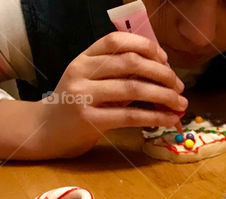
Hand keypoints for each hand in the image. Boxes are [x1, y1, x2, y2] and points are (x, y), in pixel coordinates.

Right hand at [24, 32, 185, 158]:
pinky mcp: (89, 120)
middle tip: (179, 86)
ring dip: (164, 96)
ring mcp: (83, 95)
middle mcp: (81, 71)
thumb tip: (164, 76)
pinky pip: (129, 116)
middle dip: (162, 73)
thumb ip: (120, 75)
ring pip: (133, 88)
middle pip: (131, 62)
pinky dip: (155, 117)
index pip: (116, 41)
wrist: (45, 131)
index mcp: (84, 58)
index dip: (145, 46)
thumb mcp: (93, 82)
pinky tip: (170, 120)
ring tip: (180, 104)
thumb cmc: (77, 106)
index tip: (165, 59)